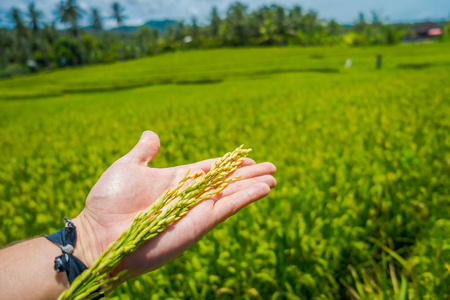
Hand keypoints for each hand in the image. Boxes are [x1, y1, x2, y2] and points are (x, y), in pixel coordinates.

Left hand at [73, 131, 275, 279]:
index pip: (210, 170)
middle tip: (271, 168)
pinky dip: (246, 198)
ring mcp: (196, 210)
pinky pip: (227, 209)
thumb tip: (152, 134)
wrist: (100, 234)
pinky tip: (263, 189)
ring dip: (253, 187)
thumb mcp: (128, 167)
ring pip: (231, 195)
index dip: (229, 164)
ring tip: (273, 179)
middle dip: (248, 175)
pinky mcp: (199, 224)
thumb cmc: (109, 201)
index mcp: (176, 180)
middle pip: (227, 182)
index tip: (248, 159)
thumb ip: (144, 152)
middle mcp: (189, 196)